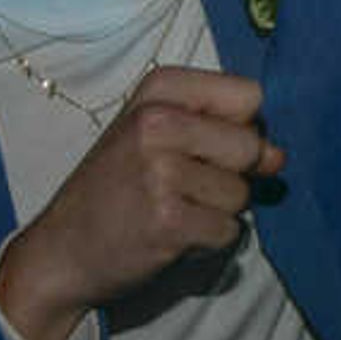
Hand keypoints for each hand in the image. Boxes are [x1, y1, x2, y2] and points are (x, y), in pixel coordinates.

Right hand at [0, 67, 284, 339]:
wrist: (62, 250)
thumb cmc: (116, 188)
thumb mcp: (154, 135)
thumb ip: (218, 131)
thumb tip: (278, 156)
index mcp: (158, 89)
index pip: (249, 95)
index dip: (241, 126)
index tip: (206, 146)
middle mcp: (156, 122)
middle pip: (251, 145)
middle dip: (232, 175)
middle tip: (185, 187)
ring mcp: (161, 172)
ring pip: (242, 193)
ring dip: (217, 212)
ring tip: (172, 210)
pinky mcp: (168, 221)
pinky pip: (229, 231)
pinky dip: (208, 241)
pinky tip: (171, 236)